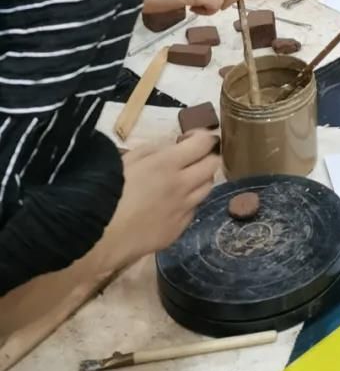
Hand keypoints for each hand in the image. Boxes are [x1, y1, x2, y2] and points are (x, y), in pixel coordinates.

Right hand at [102, 132, 218, 267]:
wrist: (96, 234)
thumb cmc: (106, 191)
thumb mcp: (127, 159)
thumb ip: (153, 150)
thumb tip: (171, 149)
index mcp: (168, 164)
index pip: (204, 143)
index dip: (204, 137)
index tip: (191, 139)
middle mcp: (182, 186)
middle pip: (213, 166)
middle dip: (207, 157)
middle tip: (193, 159)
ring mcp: (182, 210)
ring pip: (207, 189)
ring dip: (199, 181)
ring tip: (183, 182)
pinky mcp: (178, 230)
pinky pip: (192, 211)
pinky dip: (187, 204)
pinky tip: (170, 205)